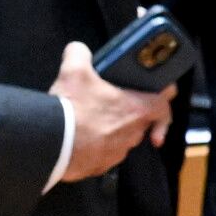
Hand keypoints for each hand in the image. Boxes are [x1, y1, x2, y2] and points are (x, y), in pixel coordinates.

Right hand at [51, 42, 174, 181]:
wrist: (51, 143)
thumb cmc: (70, 110)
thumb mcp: (74, 71)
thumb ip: (79, 53)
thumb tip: (77, 50)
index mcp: (136, 110)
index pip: (164, 106)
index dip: (164, 99)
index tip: (162, 99)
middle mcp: (132, 134)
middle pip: (142, 121)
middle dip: (131, 112)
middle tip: (116, 102)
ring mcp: (117, 152)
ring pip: (123, 138)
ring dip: (113, 129)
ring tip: (93, 118)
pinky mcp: (100, 166)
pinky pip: (104, 154)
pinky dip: (97, 146)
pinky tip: (82, 137)